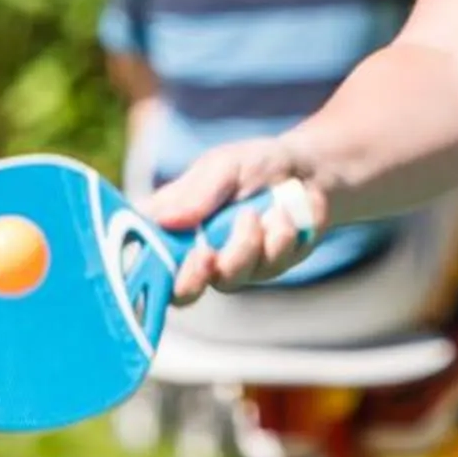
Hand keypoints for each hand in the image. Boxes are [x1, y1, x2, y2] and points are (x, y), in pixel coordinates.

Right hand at [145, 141, 330, 301]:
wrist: (312, 169)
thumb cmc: (256, 163)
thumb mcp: (224, 166)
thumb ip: (197, 194)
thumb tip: (164, 221)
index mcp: (174, 225)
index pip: (145, 261)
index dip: (148, 274)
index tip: (165, 259)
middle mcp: (197, 253)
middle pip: (182, 293)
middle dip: (195, 276)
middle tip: (207, 253)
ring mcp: (233, 266)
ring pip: (231, 277)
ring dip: (250, 241)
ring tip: (265, 209)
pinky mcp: (268, 268)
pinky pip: (272, 264)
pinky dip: (284, 234)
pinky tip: (289, 213)